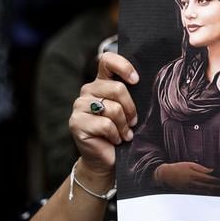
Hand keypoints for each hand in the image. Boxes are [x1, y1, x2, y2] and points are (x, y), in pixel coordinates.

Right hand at [69, 52, 138, 177]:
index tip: (136, 80)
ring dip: (124, 125)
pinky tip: (114, 140)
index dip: (123, 66)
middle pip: (117, 88)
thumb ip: (132, 94)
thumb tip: (143, 83)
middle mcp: (88, 91)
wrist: (107, 160)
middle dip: (131, 109)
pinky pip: (105, 124)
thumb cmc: (122, 133)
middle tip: (133, 123)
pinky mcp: (76, 123)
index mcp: (101, 83)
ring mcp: (79, 106)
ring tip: (124, 134)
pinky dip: (115, 135)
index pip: (107, 60)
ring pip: (113, 108)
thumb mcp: (129, 110)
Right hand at [155, 162, 219, 192]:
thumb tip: (211, 170)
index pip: (208, 179)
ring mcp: (189, 188)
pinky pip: (198, 193)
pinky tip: (208, 193)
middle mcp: (192, 182)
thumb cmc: (178, 167)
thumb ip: (201, 168)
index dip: (216, 180)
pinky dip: (204, 193)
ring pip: (203, 191)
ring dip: (211, 191)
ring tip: (218, 190)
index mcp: (194, 175)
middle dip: (215, 187)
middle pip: (207, 186)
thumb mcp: (190, 164)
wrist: (166, 174)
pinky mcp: (187, 191)